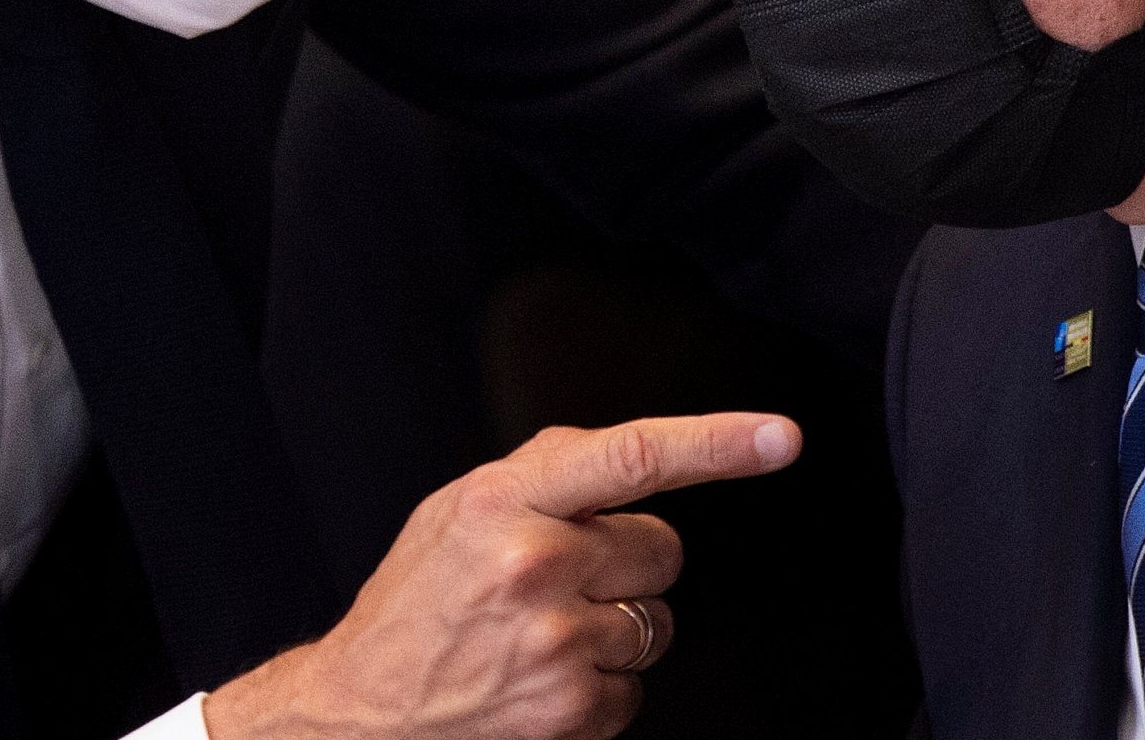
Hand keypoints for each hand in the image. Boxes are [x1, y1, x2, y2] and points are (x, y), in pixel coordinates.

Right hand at [205, 412, 802, 739]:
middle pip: (662, 547)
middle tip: (562, 578)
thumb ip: (543, 477)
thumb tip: (628, 459)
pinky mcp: (572, 708)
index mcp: (504, 502)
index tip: (779, 436)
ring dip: (613, 625)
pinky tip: (544, 676)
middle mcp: (534, 566)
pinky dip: (600, 684)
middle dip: (627, 560)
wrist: (365, 707)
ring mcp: (557, 642)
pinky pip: (636, 686)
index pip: (632, 456)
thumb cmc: (415, 604)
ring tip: (540, 633)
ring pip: (655, 620)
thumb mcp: (458, 510)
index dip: (717, 442)